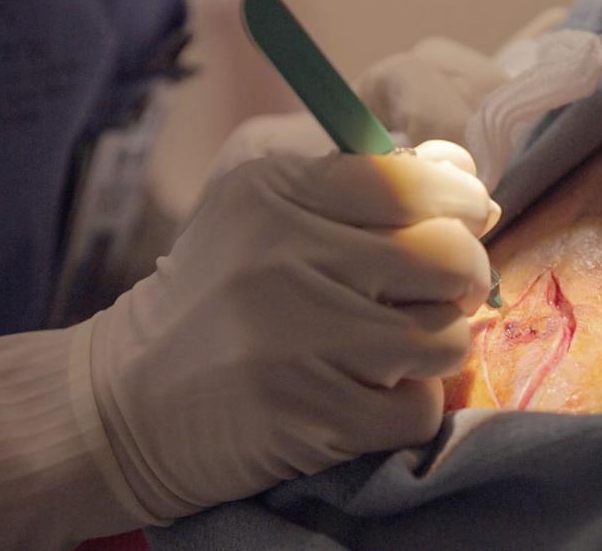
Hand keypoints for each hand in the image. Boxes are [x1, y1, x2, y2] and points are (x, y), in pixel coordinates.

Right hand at [88, 140, 499, 519]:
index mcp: (276, 195)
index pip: (413, 181)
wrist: (129, 402)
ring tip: (389, 350)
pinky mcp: (311, 420)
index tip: (464, 220)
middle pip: (448, 259)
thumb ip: (367, 187)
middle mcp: (285, 259)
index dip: (462, 201)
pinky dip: (407, 406)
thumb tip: (473, 182)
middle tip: (436, 293)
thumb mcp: (269, 215)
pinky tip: (365, 396)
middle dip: (462, 279)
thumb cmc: (218, 296)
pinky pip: (420, 409)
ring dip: (434, 349)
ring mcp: (297, 343)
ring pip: (446, 338)